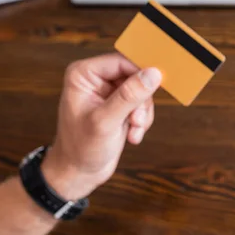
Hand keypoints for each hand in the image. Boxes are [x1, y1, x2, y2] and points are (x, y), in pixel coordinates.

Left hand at [42, 53, 161, 200]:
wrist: (78, 172)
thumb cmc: (81, 148)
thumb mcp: (106, 121)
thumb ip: (129, 96)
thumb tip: (153, 74)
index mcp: (84, 74)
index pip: (121, 61)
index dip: (140, 74)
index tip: (155, 86)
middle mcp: (95, 79)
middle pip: (134, 75)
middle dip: (140, 100)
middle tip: (136, 120)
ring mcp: (108, 93)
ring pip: (141, 91)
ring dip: (142, 114)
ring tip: (133, 131)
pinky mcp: (118, 105)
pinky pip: (141, 104)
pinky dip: (141, 121)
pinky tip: (132, 135)